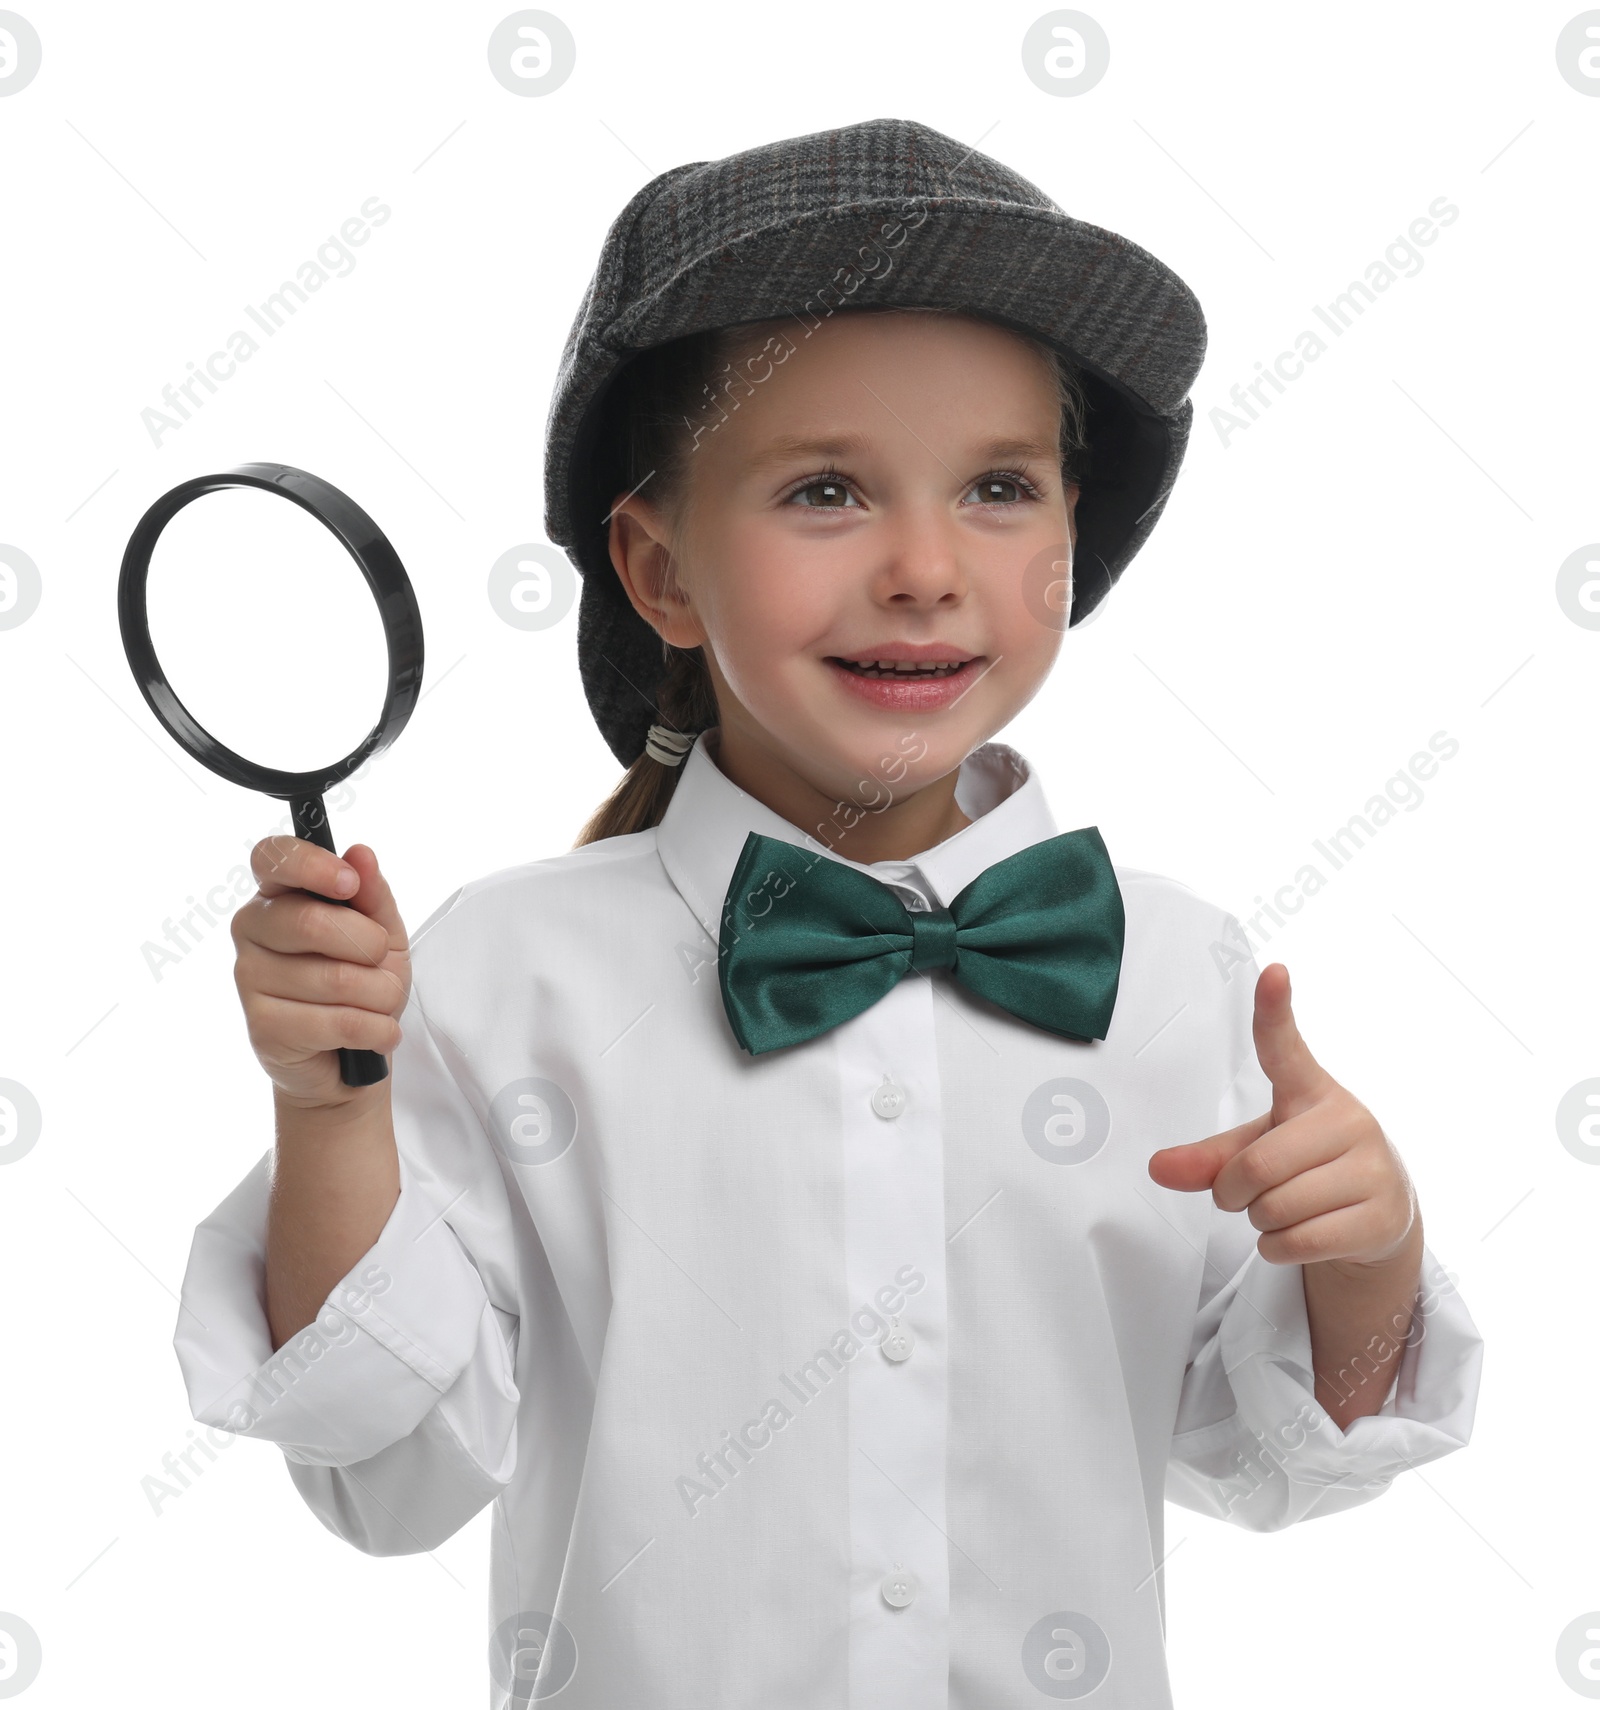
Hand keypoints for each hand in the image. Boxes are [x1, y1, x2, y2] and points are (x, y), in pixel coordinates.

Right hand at [232, 837, 411, 1109]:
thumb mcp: (383, 933)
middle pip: (311, 922)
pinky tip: (376, 1033)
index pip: (271, 857)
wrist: (350, 1060)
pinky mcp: (262, 1026)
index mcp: (278, 895)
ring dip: (381, 995)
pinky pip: (339, 1021)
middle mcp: (252, 930)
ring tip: (379, 1005)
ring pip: (336, 979)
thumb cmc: (362, 985)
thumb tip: (360, 854)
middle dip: (369, 946)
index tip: (348, 883)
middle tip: (380, 962)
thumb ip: (373, 894)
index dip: (311, 865)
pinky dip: (376, 1029)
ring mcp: (249, 978)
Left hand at [1147, 963, 1417, 1271]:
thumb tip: (1156, 1168)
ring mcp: (1372, 1168)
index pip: (1285, 1048)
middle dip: (1232, 1194)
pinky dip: (1278, 1247)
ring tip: (1284, 1210)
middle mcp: (1347, 1120)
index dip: (1275, 1010)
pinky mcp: (1382, 1215)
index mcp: (1310, 1091)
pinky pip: (1298, 1241)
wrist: (1381, 1211)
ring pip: (1276, 1208)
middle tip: (1242, 1196)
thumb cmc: (1309, 1165)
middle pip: (1255, 1167)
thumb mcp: (1259, 1150)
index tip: (1272, 971)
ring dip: (1260, 1222)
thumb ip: (1208, 1158)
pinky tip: (1297, 1235)